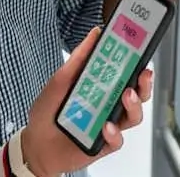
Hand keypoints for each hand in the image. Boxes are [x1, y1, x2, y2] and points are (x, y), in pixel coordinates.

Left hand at [21, 27, 150, 175]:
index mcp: (102, 86)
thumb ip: (78, 59)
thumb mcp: (60, 80)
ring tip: (127, 96)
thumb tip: (94, 35)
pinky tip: (105, 127)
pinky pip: (118, 140)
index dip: (137, 61)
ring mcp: (109, 124)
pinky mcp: (105, 144)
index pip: (126, 72)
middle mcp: (108, 104)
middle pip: (138, 93)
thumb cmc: (47, 113)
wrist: (34, 146)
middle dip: (145, 83)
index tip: (142, 49)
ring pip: (134, 116)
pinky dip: (114, 133)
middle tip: (142, 74)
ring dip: (134, 105)